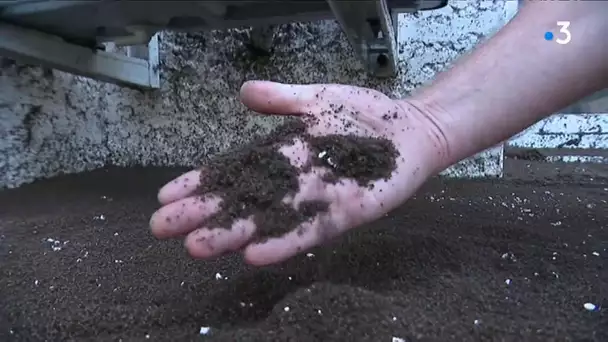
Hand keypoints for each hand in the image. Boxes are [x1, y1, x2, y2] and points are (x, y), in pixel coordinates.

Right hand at [149, 81, 445, 265]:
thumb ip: (282, 100)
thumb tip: (243, 93)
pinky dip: (283, 244)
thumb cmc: (366, 113)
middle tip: (161, 229)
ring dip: (233, 234)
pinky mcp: (345, 213)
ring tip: (196, 247)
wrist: (412, 128)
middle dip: (203, 214)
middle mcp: (292, 183)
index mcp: (282, 156)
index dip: (200, 184)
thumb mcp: (318, 98)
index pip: (233, 172)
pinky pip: (310, 232)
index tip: (165, 196)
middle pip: (241, 201)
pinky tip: (253, 256)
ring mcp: (317, 201)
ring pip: (267, 221)